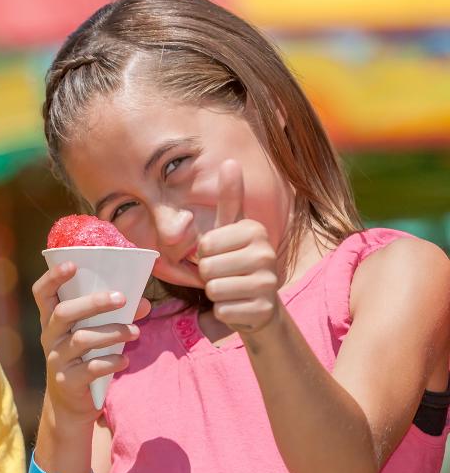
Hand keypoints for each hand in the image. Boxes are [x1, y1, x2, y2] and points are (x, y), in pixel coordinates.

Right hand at [32, 266, 146, 422]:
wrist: (70, 404)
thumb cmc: (84, 359)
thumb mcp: (93, 334)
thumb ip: (114, 317)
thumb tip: (144, 304)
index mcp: (52, 320)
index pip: (42, 293)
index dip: (53, 277)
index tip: (72, 264)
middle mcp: (49, 337)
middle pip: (64, 312)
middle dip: (94, 303)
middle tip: (122, 298)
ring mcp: (56, 360)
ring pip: (81, 339)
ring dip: (112, 332)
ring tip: (135, 332)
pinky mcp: (67, 381)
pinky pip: (90, 368)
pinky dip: (111, 362)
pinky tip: (125, 360)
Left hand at [197, 160, 280, 333]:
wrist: (261, 305)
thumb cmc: (237, 263)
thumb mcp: (232, 229)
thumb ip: (231, 198)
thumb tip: (231, 160)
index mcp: (255, 231)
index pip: (204, 245)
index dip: (204, 255)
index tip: (222, 256)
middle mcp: (265, 254)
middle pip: (207, 268)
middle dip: (209, 276)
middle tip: (227, 276)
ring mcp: (267, 284)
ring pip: (213, 289)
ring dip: (216, 294)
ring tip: (232, 290)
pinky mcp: (263, 310)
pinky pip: (221, 310)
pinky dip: (224, 312)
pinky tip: (239, 306)